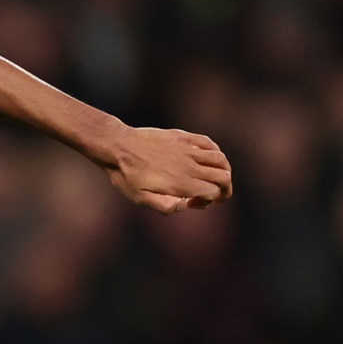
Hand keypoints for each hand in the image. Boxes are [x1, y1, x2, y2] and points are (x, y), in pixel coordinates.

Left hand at [102, 125, 233, 212]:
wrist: (118, 146)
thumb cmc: (127, 176)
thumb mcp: (141, 198)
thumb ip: (166, 206)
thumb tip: (185, 205)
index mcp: (181, 183)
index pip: (214, 193)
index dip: (210, 201)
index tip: (193, 202)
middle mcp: (189, 166)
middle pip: (224, 178)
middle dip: (224, 190)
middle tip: (213, 194)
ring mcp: (188, 150)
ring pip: (221, 160)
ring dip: (224, 171)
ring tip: (214, 178)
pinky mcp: (184, 137)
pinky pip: (209, 144)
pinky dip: (215, 153)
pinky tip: (208, 159)